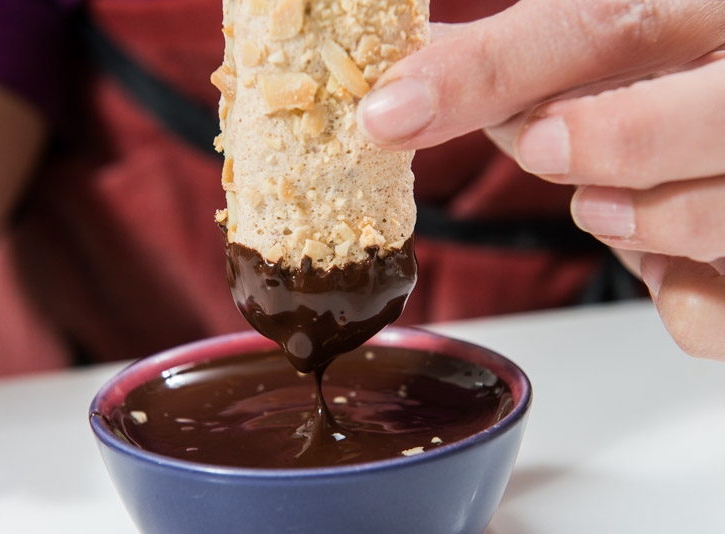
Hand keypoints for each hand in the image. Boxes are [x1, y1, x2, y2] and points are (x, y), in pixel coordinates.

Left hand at [357, 0, 724, 359]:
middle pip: (705, 113)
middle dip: (607, 140)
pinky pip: (714, 314)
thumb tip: (408, 81)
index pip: (603, 24)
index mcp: (705, 12)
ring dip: (640, 222)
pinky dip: (681, 302)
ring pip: (713, 217)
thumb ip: (524, 60)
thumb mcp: (617, 45)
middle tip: (539, 147)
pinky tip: (667, 265)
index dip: (487, 70)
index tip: (391, 112)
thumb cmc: (677, 80)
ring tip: (602, 206)